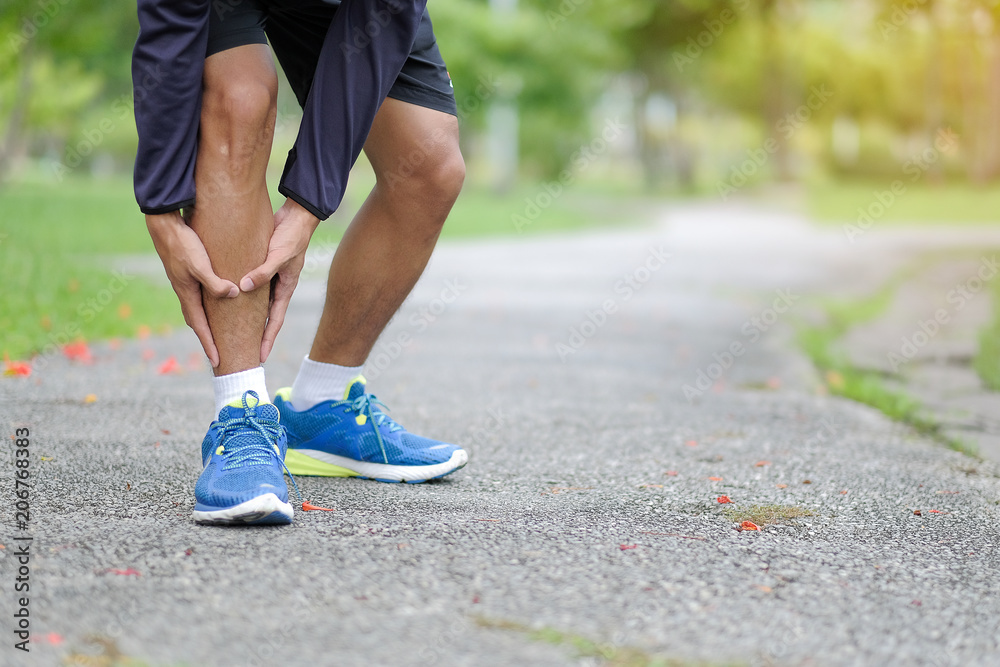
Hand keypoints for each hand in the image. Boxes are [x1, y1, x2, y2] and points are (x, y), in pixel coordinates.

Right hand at [145, 211, 238, 367]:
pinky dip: (206, 307)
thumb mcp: (200, 264)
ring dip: (206, 324)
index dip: (209, 344)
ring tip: (218, 335)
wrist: (164, 224)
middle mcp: (185, 291)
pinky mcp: (186, 273)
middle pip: (197, 322)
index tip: (218, 361)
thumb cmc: (183, 244)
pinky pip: (198, 297)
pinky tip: (215, 303)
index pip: (201, 327)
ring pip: (197, 309)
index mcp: (187, 294)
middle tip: (219, 354)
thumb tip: (232, 295)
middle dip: (208, 339)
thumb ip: (215, 282)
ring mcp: (184, 283)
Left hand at [239, 199, 319, 362]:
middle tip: (243, 348)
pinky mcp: (263, 265)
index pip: (275, 321)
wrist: (296, 216)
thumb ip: (263, 272)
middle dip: (256, 333)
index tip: (260, 356)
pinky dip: (241, 293)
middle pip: (265, 315)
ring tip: (232, 328)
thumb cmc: (291, 237)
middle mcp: (278, 286)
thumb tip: (244, 287)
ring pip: (256, 301)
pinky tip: (229, 298)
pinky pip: (251, 284)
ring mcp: (270, 276)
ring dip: (247, 314)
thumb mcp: (278, 255)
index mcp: (286, 288)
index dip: (267, 339)